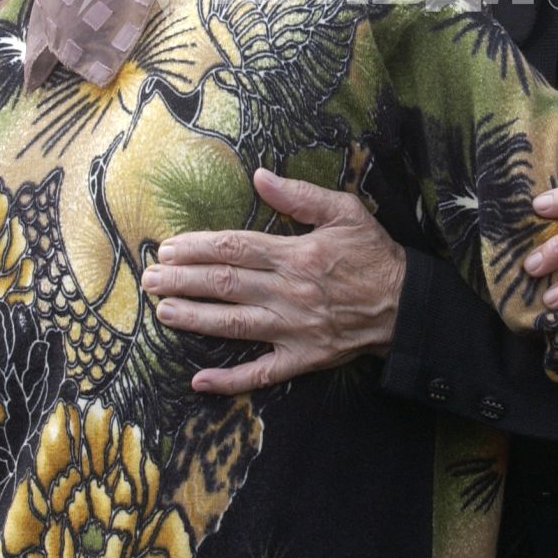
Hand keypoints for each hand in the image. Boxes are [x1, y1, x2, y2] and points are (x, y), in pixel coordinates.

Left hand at [140, 168, 406, 394]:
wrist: (407, 305)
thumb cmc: (375, 254)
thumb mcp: (346, 212)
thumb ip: (301, 195)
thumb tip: (261, 176)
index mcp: (297, 255)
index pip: (235, 247)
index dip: (197, 248)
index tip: (168, 248)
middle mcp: (289, 292)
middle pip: (225, 284)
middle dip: (182, 281)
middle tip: (149, 280)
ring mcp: (293, 329)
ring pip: (233, 325)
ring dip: (194, 319)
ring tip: (162, 312)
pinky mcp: (302, 358)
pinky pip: (261, 373)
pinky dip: (230, 380)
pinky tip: (199, 381)